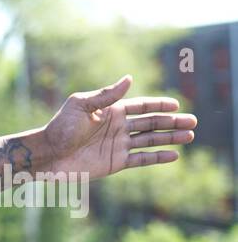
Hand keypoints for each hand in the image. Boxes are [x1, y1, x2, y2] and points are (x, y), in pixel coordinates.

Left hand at [41, 75, 195, 179]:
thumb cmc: (60, 128)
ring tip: (190, 135)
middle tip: (193, 121)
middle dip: (172, 122)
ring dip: (170, 138)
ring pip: (150, 140)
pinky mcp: (115, 162)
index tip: (176, 105)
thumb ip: (106, 95)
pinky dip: (157, 157)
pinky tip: (173, 155)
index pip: (141, 106)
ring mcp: (118, 145)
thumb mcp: (81, 105)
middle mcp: (118, 127)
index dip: (159, 105)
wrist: (48, 155)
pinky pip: (141, 159)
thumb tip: (130, 79)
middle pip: (151, 123)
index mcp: (111, 111)